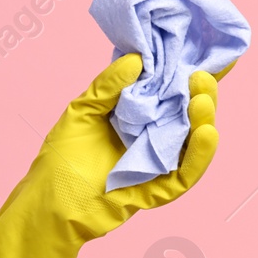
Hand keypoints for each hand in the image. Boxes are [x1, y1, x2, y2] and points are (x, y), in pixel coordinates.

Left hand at [0, 52, 232, 257]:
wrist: (47, 204)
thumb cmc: (61, 159)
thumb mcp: (81, 113)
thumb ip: (107, 87)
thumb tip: (136, 60)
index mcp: (137, 119)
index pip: (169, 94)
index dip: (189, 75)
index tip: (210, 52)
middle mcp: (152, 140)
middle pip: (187, 116)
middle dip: (199, 95)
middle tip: (201, 76)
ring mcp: (157, 166)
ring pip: (191, 143)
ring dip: (202, 121)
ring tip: (203, 99)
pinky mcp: (157, 190)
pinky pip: (185, 174)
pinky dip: (198, 155)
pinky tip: (206, 133)